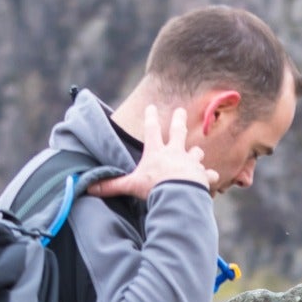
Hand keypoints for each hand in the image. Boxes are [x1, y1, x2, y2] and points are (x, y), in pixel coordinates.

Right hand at [88, 105, 218, 199]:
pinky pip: (208, 174)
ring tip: (196, 152)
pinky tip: (211, 178)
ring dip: (195, 152)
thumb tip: (90, 188)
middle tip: (181, 110)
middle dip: (179, 120)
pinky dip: (209, 176)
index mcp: (157, 152)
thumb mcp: (131, 185)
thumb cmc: (155, 188)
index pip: (152, 130)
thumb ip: (113, 185)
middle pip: (178, 132)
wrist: (179, 195)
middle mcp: (175, 153)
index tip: (151, 106)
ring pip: (195, 152)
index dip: (151, 117)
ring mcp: (191, 162)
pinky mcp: (202, 175)